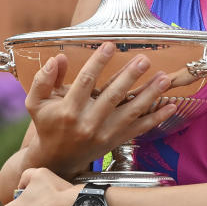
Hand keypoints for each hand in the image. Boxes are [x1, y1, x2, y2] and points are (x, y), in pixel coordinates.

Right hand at [24, 42, 177, 176]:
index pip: (85, 82)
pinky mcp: (115, 141)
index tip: (110, 45)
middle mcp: (87, 123)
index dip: (98, 62)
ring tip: (163, 78)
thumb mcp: (36, 103)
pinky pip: (139, 129)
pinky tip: (170, 105)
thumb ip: (43, 80)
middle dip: (129, 77)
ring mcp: (104, 134)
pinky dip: (156, 118)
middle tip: (144, 60)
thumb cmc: (47, 125)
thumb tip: (57, 58)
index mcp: (68, 111)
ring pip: (130, 112)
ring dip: (149, 95)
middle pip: (112, 96)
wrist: (56, 160)